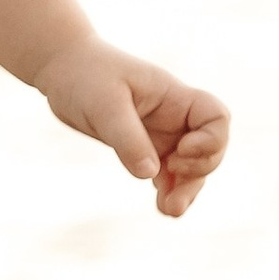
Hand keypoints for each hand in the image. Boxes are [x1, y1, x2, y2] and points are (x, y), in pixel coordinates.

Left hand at [34, 41, 230, 219]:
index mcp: (173, 97)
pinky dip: (168, 191)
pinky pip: (166, 175)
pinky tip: (161, 206)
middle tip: (170, 182)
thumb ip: (128, 138)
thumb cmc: (85, 75)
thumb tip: (150, 175)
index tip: (180, 150)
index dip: (210, 140)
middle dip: (198, 172)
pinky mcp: (143, 149)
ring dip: (186, 190)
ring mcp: (160, 134)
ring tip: (170, 210)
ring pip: (189, 168)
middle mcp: (173, 117)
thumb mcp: (104, 105)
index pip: (216, 117)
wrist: (63, 69)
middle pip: (209, 149)